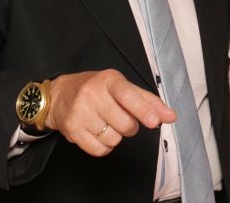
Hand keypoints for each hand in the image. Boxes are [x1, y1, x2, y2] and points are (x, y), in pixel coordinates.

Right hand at [45, 69, 175, 156]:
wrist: (59, 95)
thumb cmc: (96, 90)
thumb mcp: (121, 87)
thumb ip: (147, 101)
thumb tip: (170, 116)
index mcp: (108, 80)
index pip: (128, 95)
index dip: (143, 110)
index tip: (154, 121)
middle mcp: (92, 94)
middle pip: (125, 124)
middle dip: (129, 126)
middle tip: (119, 116)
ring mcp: (80, 112)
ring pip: (113, 139)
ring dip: (115, 136)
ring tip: (105, 122)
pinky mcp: (72, 130)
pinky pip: (99, 150)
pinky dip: (104, 146)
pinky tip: (97, 132)